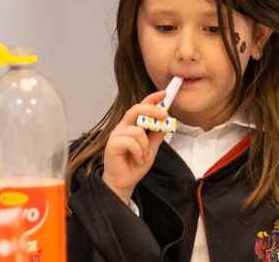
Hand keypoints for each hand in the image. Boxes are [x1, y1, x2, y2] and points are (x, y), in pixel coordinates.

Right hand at [101, 91, 167, 205]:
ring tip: (143, 156)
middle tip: (164, 116)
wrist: (123, 183)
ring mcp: (116, 134)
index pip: (141, 107)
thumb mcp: (151, 149)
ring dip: (145, 146)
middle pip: (136, 109)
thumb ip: (156, 136)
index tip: (164, 94)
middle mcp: (123, 127)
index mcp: (132, 125)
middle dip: (152, 110)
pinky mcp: (112, 144)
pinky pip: (132, 142)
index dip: (152, 99)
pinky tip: (137, 159)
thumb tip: (166, 123)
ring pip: (138, 131)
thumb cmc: (134, 165)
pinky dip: (139, 153)